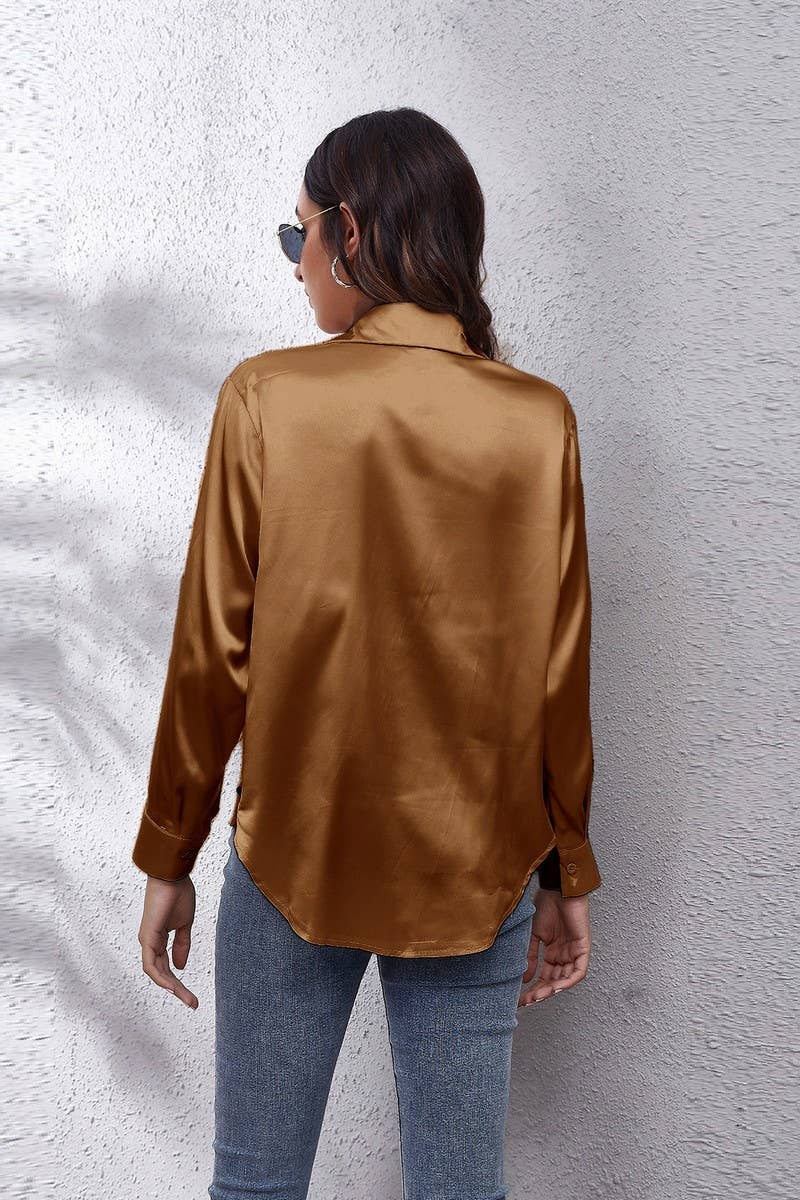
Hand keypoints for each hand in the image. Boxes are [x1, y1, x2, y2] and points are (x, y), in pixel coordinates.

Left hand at [137, 875, 198, 1008]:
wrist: (173, 876)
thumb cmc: (178, 894)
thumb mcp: (184, 924)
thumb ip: (182, 945)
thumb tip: (180, 967)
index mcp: (158, 939)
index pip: (166, 966)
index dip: (177, 981)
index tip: (192, 994)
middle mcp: (150, 942)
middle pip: (161, 973)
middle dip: (177, 990)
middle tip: (193, 1003)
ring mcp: (147, 941)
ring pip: (156, 972)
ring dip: (172, 987)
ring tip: (188, 999)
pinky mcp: (147, 938)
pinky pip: (151, 964)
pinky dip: (161, 977)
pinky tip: (173, 986)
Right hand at [518, 888, 592, 1006]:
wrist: (556, 889)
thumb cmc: (546, 906)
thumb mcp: (534, 935)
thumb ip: (530, 957)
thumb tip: (524, 979)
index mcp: (552, 952)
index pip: (544, 976)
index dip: (533, 988)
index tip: (520, 999)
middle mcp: (564, 955)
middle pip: (554, 981)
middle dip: (541, 992)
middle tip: (528, 1000)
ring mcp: (574, 952)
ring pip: (566, 979)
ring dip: (553, 989)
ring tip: (538, 995)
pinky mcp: (583, 948)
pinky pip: (579, 971)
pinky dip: (568, 980)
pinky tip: (556, 986)